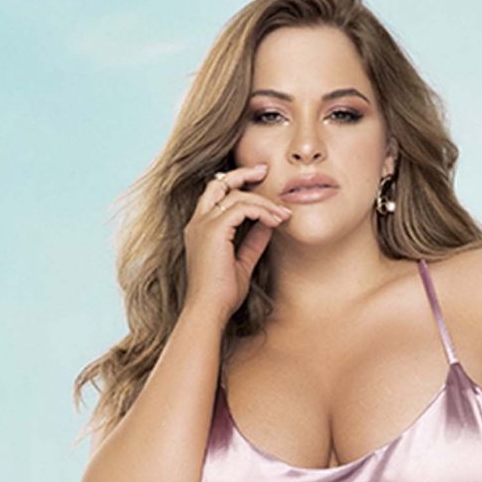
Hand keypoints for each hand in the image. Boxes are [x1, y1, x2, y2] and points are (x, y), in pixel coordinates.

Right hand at [181, 162, 291, 324]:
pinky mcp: (213, 230)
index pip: (216, 196)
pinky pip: (241, 207)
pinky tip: (275, 221)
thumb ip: (253, 242)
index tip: (260, 184)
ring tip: (283, 214)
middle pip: (218, 183)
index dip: (237, 187)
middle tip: (265, 170)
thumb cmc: (222, 294)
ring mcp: (203, 224)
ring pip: (236, 195)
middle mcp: (197, 222)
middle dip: (242, 173)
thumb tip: (268, 225)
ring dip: (263, 203)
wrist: (209, 310)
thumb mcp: (242, 263)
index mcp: (200, 229)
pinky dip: (261, 211)